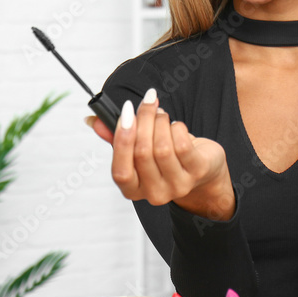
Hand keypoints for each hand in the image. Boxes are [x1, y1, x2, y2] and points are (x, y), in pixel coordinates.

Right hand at [87, 89, 234, 219]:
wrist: (203, 170)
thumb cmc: (167, 158)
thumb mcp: (138, 149)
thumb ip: (115, 137)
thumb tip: (93, 120)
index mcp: (133, 189)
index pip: (120, 171)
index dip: (122, 139)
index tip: (125, 112)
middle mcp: (154, 193)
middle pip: (142, 153)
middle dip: (143, 120)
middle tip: (146, 103)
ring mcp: (177, 185)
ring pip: (162, 147)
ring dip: (160, 122)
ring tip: (161, 114)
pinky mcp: (197, 172)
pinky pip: (182, 144)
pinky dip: (176, 127)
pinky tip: (175, 125)